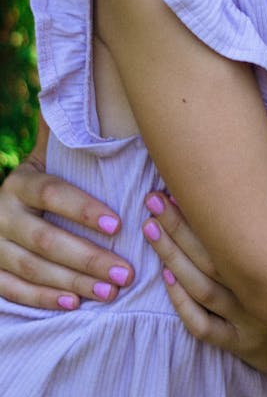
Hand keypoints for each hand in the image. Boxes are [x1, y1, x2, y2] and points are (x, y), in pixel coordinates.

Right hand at [0, 143, 132, 308]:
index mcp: (22, 181)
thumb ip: (76, 139)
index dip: (83, 209)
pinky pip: (14, 290)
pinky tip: (73, 304)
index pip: (52, 194)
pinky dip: (43, 299)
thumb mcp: (55, 158)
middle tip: (125, 273)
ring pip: (32, 268)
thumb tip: (106, 92)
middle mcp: (1, 212)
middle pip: (45, 239)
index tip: (118, 224)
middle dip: (88, 258)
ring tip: (110, 292)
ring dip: (73, 282)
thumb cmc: (50, 182)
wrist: (7, 207)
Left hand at [143, 176, 266, 385]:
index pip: (234, 236)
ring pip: (200, 290)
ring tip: (151, 230)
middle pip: (209, 258)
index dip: (205, 212)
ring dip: (173, 259)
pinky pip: (203, 327)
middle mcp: (259, 295)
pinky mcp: (241, 346)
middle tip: (153, 201)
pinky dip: (182, 305)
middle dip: (178, 228)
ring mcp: (247, 323)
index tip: (181, 188)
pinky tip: (166, 281)